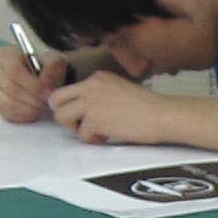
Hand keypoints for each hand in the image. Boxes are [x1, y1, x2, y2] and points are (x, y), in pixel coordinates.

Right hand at [0, 43, 59, 123]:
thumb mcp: (54, 62)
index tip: (46, 92)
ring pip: (7, 103)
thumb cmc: (44, 67)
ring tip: (42, 108)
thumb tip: (46, 82)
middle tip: (46, 103)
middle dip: (31, 98)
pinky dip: (22, 116)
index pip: (13, 70)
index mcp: (5, 54)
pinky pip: (6, 113)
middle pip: (10, 88)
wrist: (41, 77)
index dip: (31, 84)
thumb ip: (52, 69)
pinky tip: (34, 112)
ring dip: (27, 109)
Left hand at [49, 73, 170, 145]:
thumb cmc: (147, 107)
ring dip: (75, 128)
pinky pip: (81, 135)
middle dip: (64, 115)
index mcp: (97, 77)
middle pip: (56, 99)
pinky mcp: (95, 119)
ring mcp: (91, 102)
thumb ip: (98, 94)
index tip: (81, 115)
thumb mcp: (118, 89)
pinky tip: (106, 137)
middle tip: (79, 125)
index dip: (72, 105)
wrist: (162, 114)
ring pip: (62, 117)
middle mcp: (90, 86)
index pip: (68, 89)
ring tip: (94, 132)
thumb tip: (83, 109)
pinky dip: (92, 140)